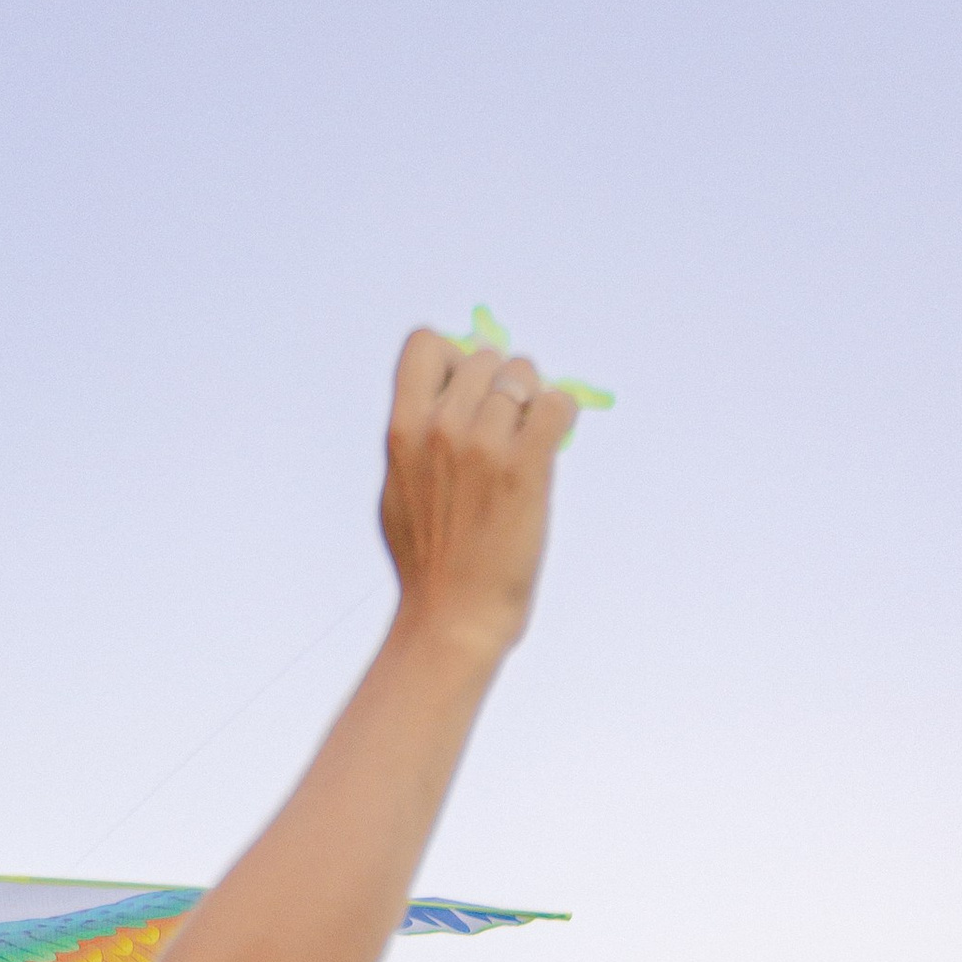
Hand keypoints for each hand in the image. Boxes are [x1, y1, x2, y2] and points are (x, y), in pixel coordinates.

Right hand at [380, 331, 580, 667]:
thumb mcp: (398, 490)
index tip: (464, 392)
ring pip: (524, 375)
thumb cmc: (427, 562)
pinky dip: (562, 415)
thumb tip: (446, 399)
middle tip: (508, 426)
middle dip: (501, 384)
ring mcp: (483, 445)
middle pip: (486, 357)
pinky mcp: (526, 467)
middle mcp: (441, 427)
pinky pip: (558, 404)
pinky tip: (554, 443)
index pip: (426, 342)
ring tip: (529, 441)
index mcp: (402, 430)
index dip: (453, 358)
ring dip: (533, 401)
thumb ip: (416, 439)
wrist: (453, 618)